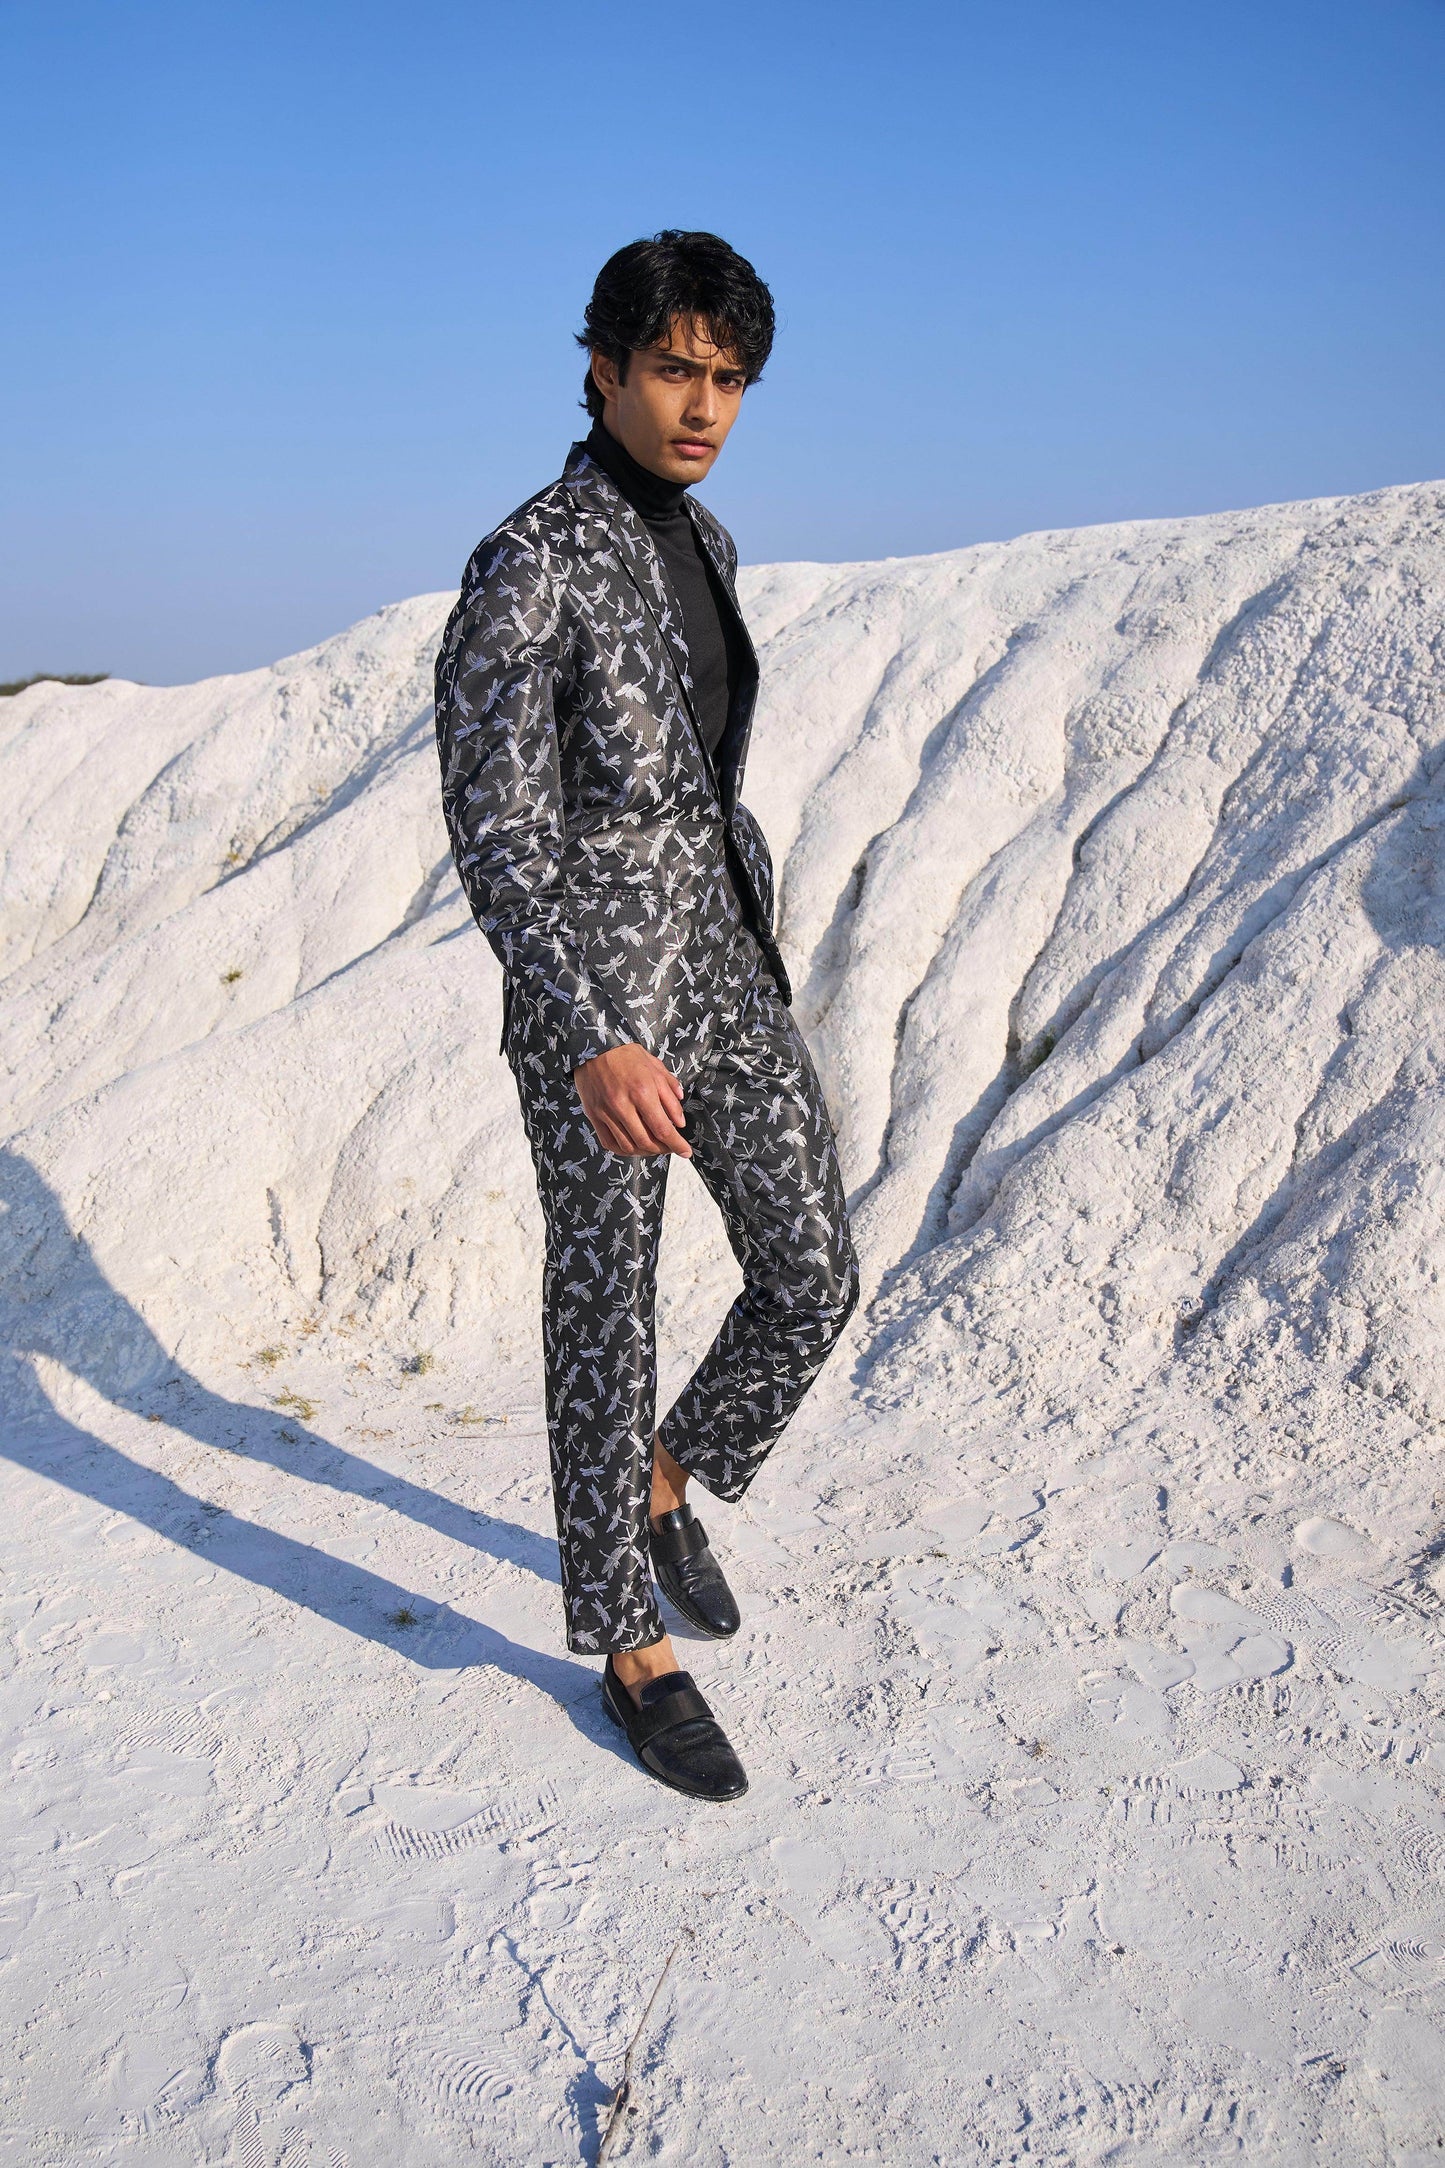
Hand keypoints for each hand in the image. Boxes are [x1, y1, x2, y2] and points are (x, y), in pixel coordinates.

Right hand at [574, 1044, 690, 1156]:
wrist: (594, 1046)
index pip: (663, 1129)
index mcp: (643, 1092)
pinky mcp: (594, 1116)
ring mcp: (606, 1113)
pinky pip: (610, 1143)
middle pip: (646, 1142)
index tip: (686, 1152)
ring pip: (628, 1146)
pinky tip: (634, 1146)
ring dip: (645, 1152)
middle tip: (671, 1148)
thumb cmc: (626, 1055)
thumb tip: (679, 1121)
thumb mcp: (655, 1068)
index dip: (677, 1145)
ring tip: (655, 1147)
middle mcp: (623, 1105)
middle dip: (663, 1150)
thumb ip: (670, 1095)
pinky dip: (624, 1150)